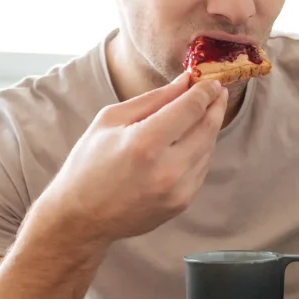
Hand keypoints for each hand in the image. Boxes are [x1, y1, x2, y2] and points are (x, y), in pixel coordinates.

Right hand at [38, 72, 227, 243]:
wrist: (81, 218)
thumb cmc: (88, 165)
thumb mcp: (110, 120)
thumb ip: (153, 99)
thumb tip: (185, 82)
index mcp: (145, 143)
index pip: (191, 108)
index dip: (205, 91)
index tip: (210, 80)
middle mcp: (168, 169)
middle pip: (208, 128)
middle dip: (215, 105)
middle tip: (217, 91)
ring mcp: (178, 190)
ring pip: (209, 149)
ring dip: (209, 128)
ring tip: (202, 113)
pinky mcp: (181, 204)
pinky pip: (201, 169)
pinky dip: (200, 151)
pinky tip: (190, 141)